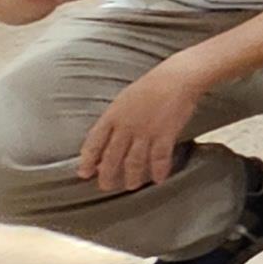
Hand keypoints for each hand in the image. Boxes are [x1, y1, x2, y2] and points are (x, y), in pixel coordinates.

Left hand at [77, 63, 200, 194]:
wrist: (177, 77)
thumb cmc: (151, 86)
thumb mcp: (124, 99)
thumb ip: (115, 119)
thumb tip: (107, 138)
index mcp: (112, 116)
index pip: (94, 143)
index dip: (88, 160)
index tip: (84, 173)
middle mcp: (126, 126)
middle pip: (112, 157)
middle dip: (107, 175)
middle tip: (106, 186)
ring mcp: (146, 131)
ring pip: (134, 162)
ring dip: (132, 176)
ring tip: (132, 185)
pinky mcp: (166, 134)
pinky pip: (160, 158)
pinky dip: (159, 170)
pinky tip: (159, 179)